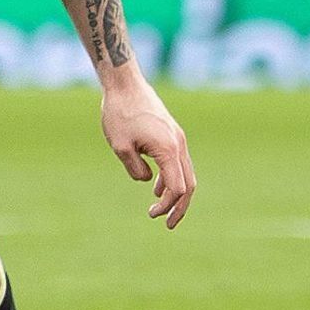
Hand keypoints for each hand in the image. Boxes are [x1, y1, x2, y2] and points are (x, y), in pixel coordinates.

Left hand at [100, 72, 196, 228]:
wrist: (125, 85)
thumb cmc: (120, 114)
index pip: (177, 188)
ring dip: (176, 193)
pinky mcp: (172, 133)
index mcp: (168, 149)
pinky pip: (178, 162)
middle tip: (168, 225)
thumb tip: (147, 181)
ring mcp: (177, 138)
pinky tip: (156, 186)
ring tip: (159, 209)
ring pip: (186, 173)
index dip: (168, 206)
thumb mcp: (121, 147)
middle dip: (180, 207)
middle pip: (189, 184)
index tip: (151, 214)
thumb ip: (135, 169)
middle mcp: (178, 144)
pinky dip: (172, 178)